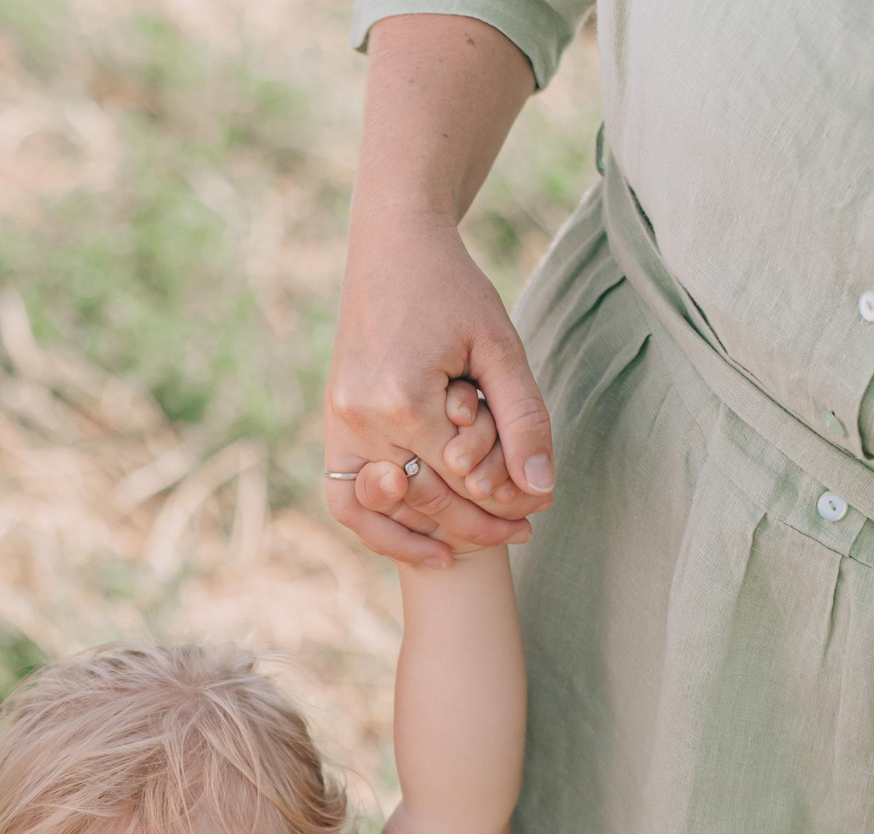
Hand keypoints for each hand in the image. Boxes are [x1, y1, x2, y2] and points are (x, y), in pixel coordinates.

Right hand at [324, 209, 553, 568]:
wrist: (392, 248)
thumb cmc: (453, 290)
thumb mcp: (501, 347)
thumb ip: (523, 417)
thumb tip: (541, 488)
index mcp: (403, 402)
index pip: (465, 480)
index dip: (508, 502)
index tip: (541, 510)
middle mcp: (360, 421)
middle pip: (427, 502)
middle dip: (479, 524)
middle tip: (524, 533)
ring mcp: (338, 425)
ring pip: (384, 512)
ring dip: (431, 535)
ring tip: (476, 545)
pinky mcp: (332, 424)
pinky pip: (347, 498)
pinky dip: (381, 527)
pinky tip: (424, 543)